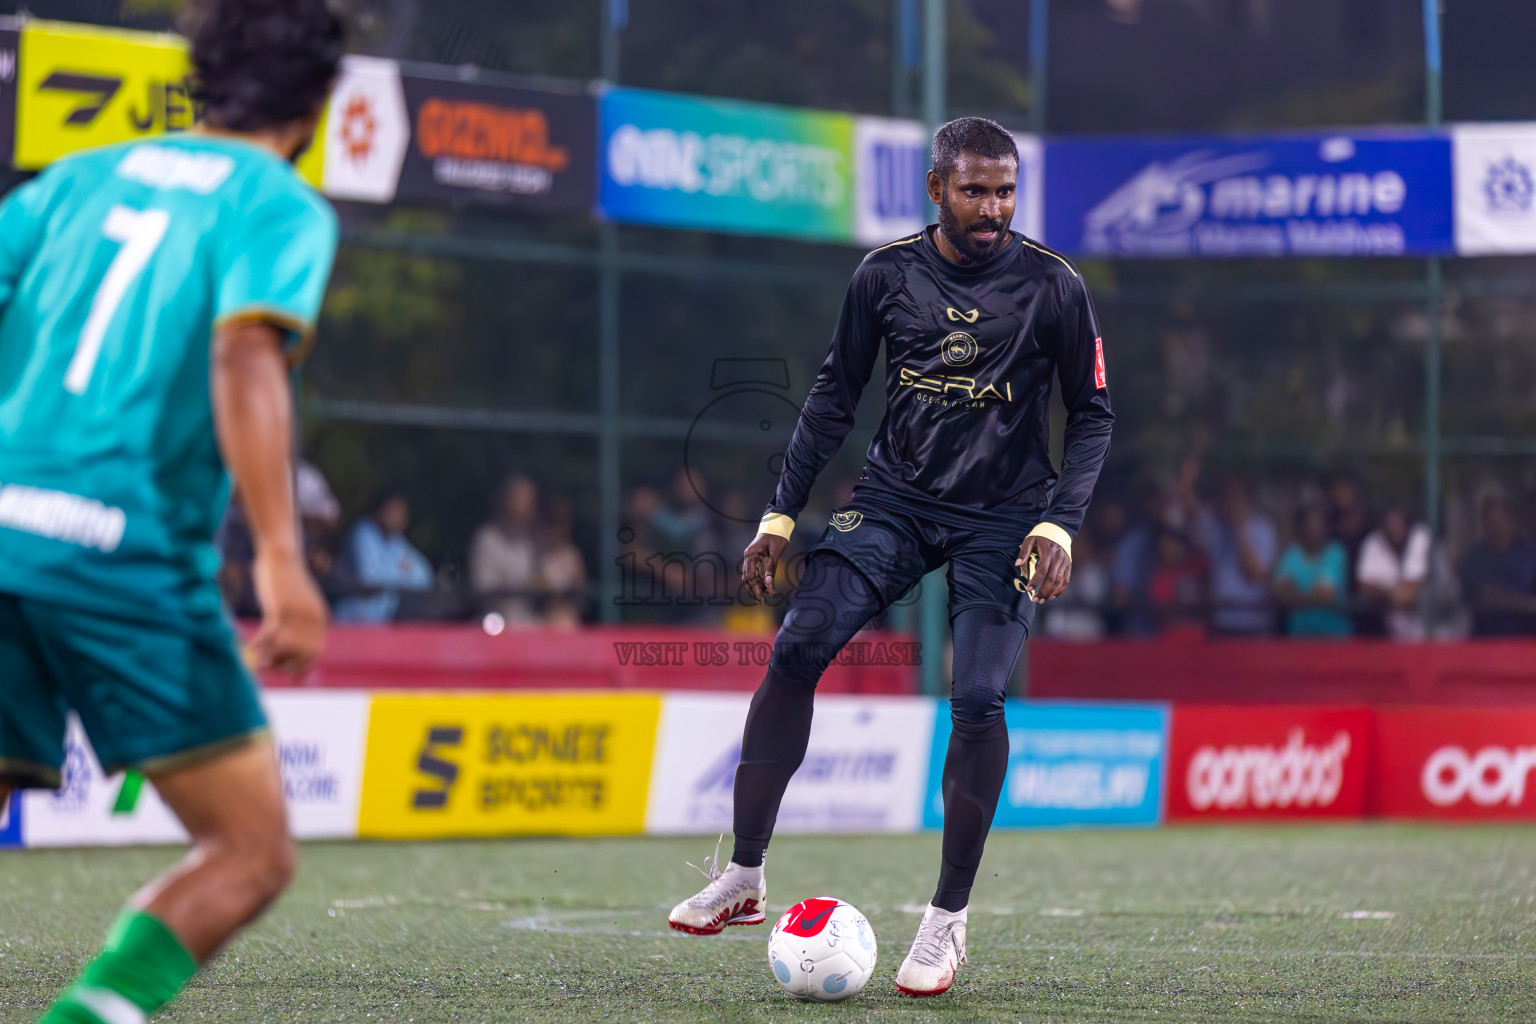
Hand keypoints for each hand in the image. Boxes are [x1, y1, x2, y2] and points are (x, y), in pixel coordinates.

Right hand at [251, 551, 327, 674]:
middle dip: (283, 665)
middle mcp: (313, 619)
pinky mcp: (280, 607)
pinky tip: (249, 646)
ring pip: (284, 649)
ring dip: (269, 657)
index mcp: (321, 619)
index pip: (314, 654)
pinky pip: (269, 635)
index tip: (281, 669)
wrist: (282, 553)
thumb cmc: (286, 580)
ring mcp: (298, 614)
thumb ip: (300, 623)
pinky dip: (259, 644)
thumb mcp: (300, 603)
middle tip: (266, 665)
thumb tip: (289, 646)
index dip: (297, 666)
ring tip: (257, 658)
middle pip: (301, 656)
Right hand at [741, 533, 789, 603]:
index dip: (755, 588)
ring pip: (751, 576)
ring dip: (757, 586)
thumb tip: (768, 583)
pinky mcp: (755, 558)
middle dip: (754, 590)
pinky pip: (755, 572)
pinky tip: (766, 587)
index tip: (762, 597)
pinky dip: (759, 580)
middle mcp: (748, 557)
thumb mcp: (776, 552)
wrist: (776, 524)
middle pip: (747, 578)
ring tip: (768, 594)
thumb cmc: (777, 536)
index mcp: (751, 554)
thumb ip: (771, 567)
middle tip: (762, 601)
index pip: (750, 575)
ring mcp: (750, 557)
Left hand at [1016, 535, 1071, 602]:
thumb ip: (1024, 552)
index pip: (1042, 569)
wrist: (1058, 529)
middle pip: (1052, 578)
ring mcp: (1065, 562)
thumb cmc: (1041, 536)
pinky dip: (1060, 589)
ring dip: (1051, 592)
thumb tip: (1017, 564)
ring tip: (1042, 600)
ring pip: (1059, 581)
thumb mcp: (1030, 540)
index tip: (1029, 589)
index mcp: (1048, 552)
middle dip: (1043, 591)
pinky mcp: (1068, 565)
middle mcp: (1058, 558)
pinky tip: (1052, 596)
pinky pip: (1066, 580)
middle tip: (1035, 600)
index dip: (1035, 580)